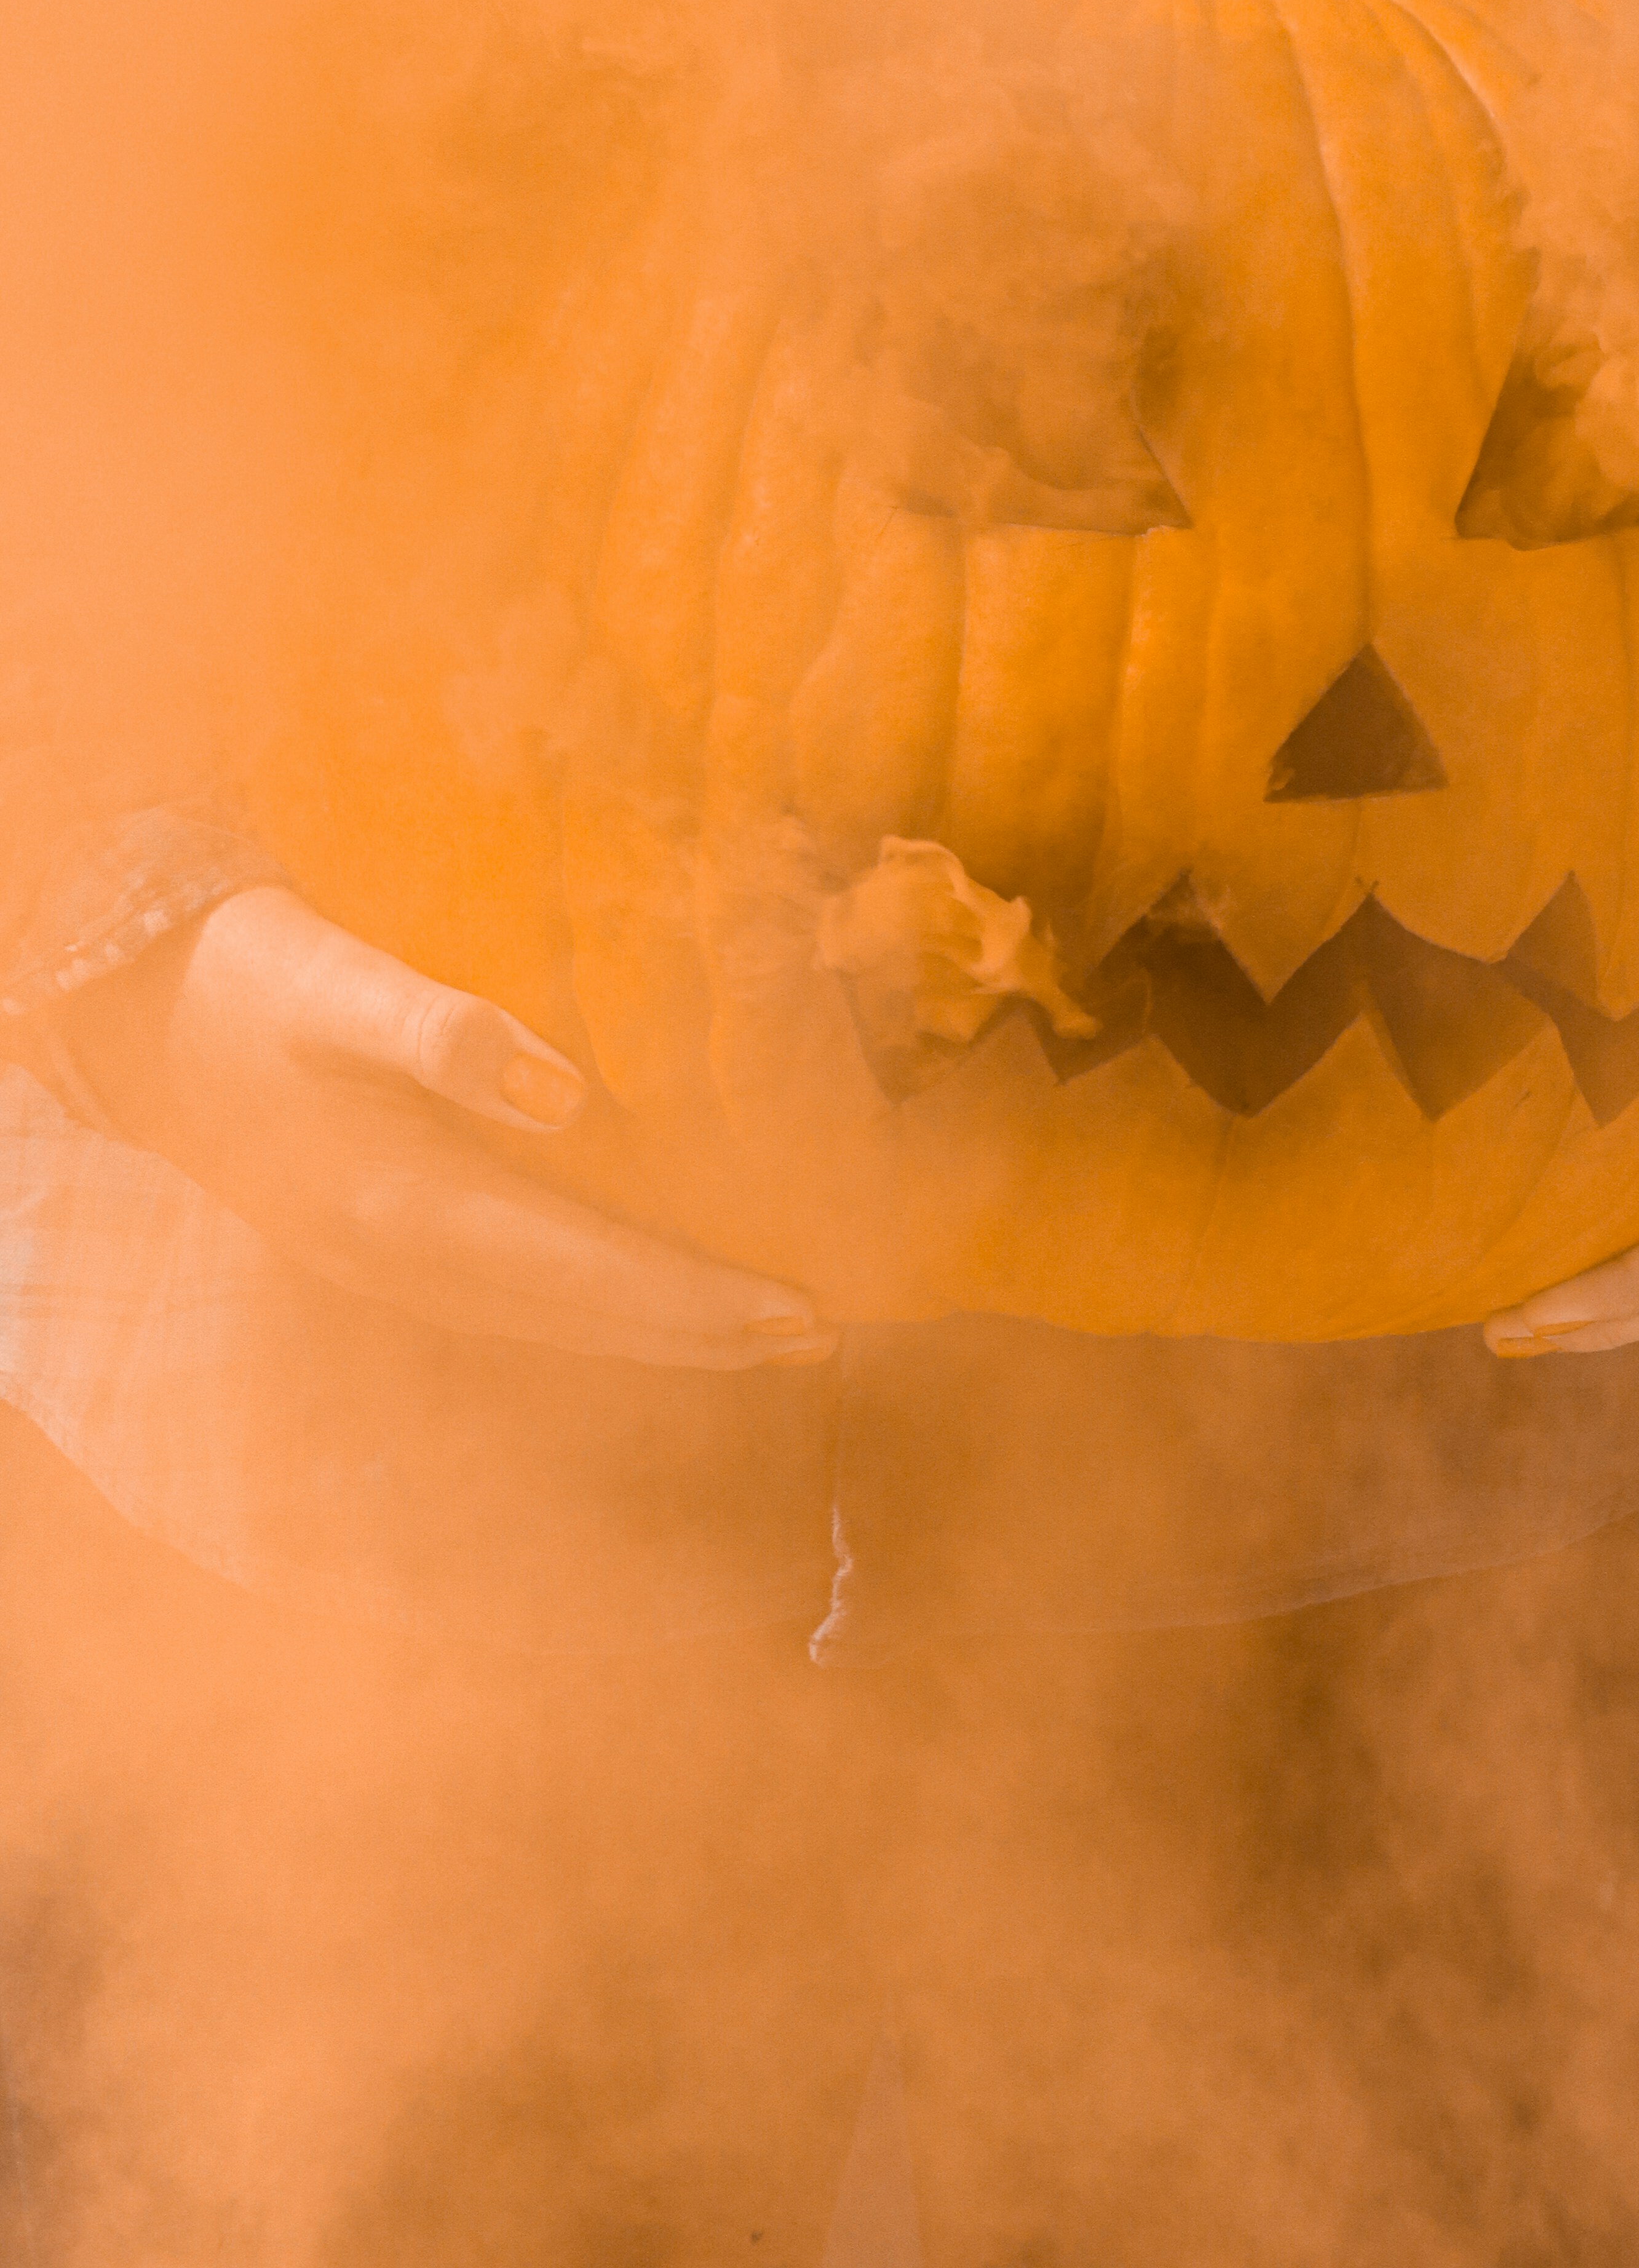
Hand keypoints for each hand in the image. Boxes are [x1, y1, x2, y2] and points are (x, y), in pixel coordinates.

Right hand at [60, 886, 837, 1369]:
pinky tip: (641, 1298)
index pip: (584, 1273)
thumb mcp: (338, 982)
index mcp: (402, 1209)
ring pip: (551, 1320)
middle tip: (818, 1339)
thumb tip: (559, 1093)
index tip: (794, 1315)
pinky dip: (595, 1307)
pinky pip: (514, 1296)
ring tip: (760, 1333)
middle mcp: (399, 1261)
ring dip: (656, 1329)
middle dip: (700, 1332)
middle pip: (580, 1317)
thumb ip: (439, 1036)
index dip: (694, 1299)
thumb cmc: (253, 979)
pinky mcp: (381, 1240)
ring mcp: (385, 1263)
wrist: (141, 1012)